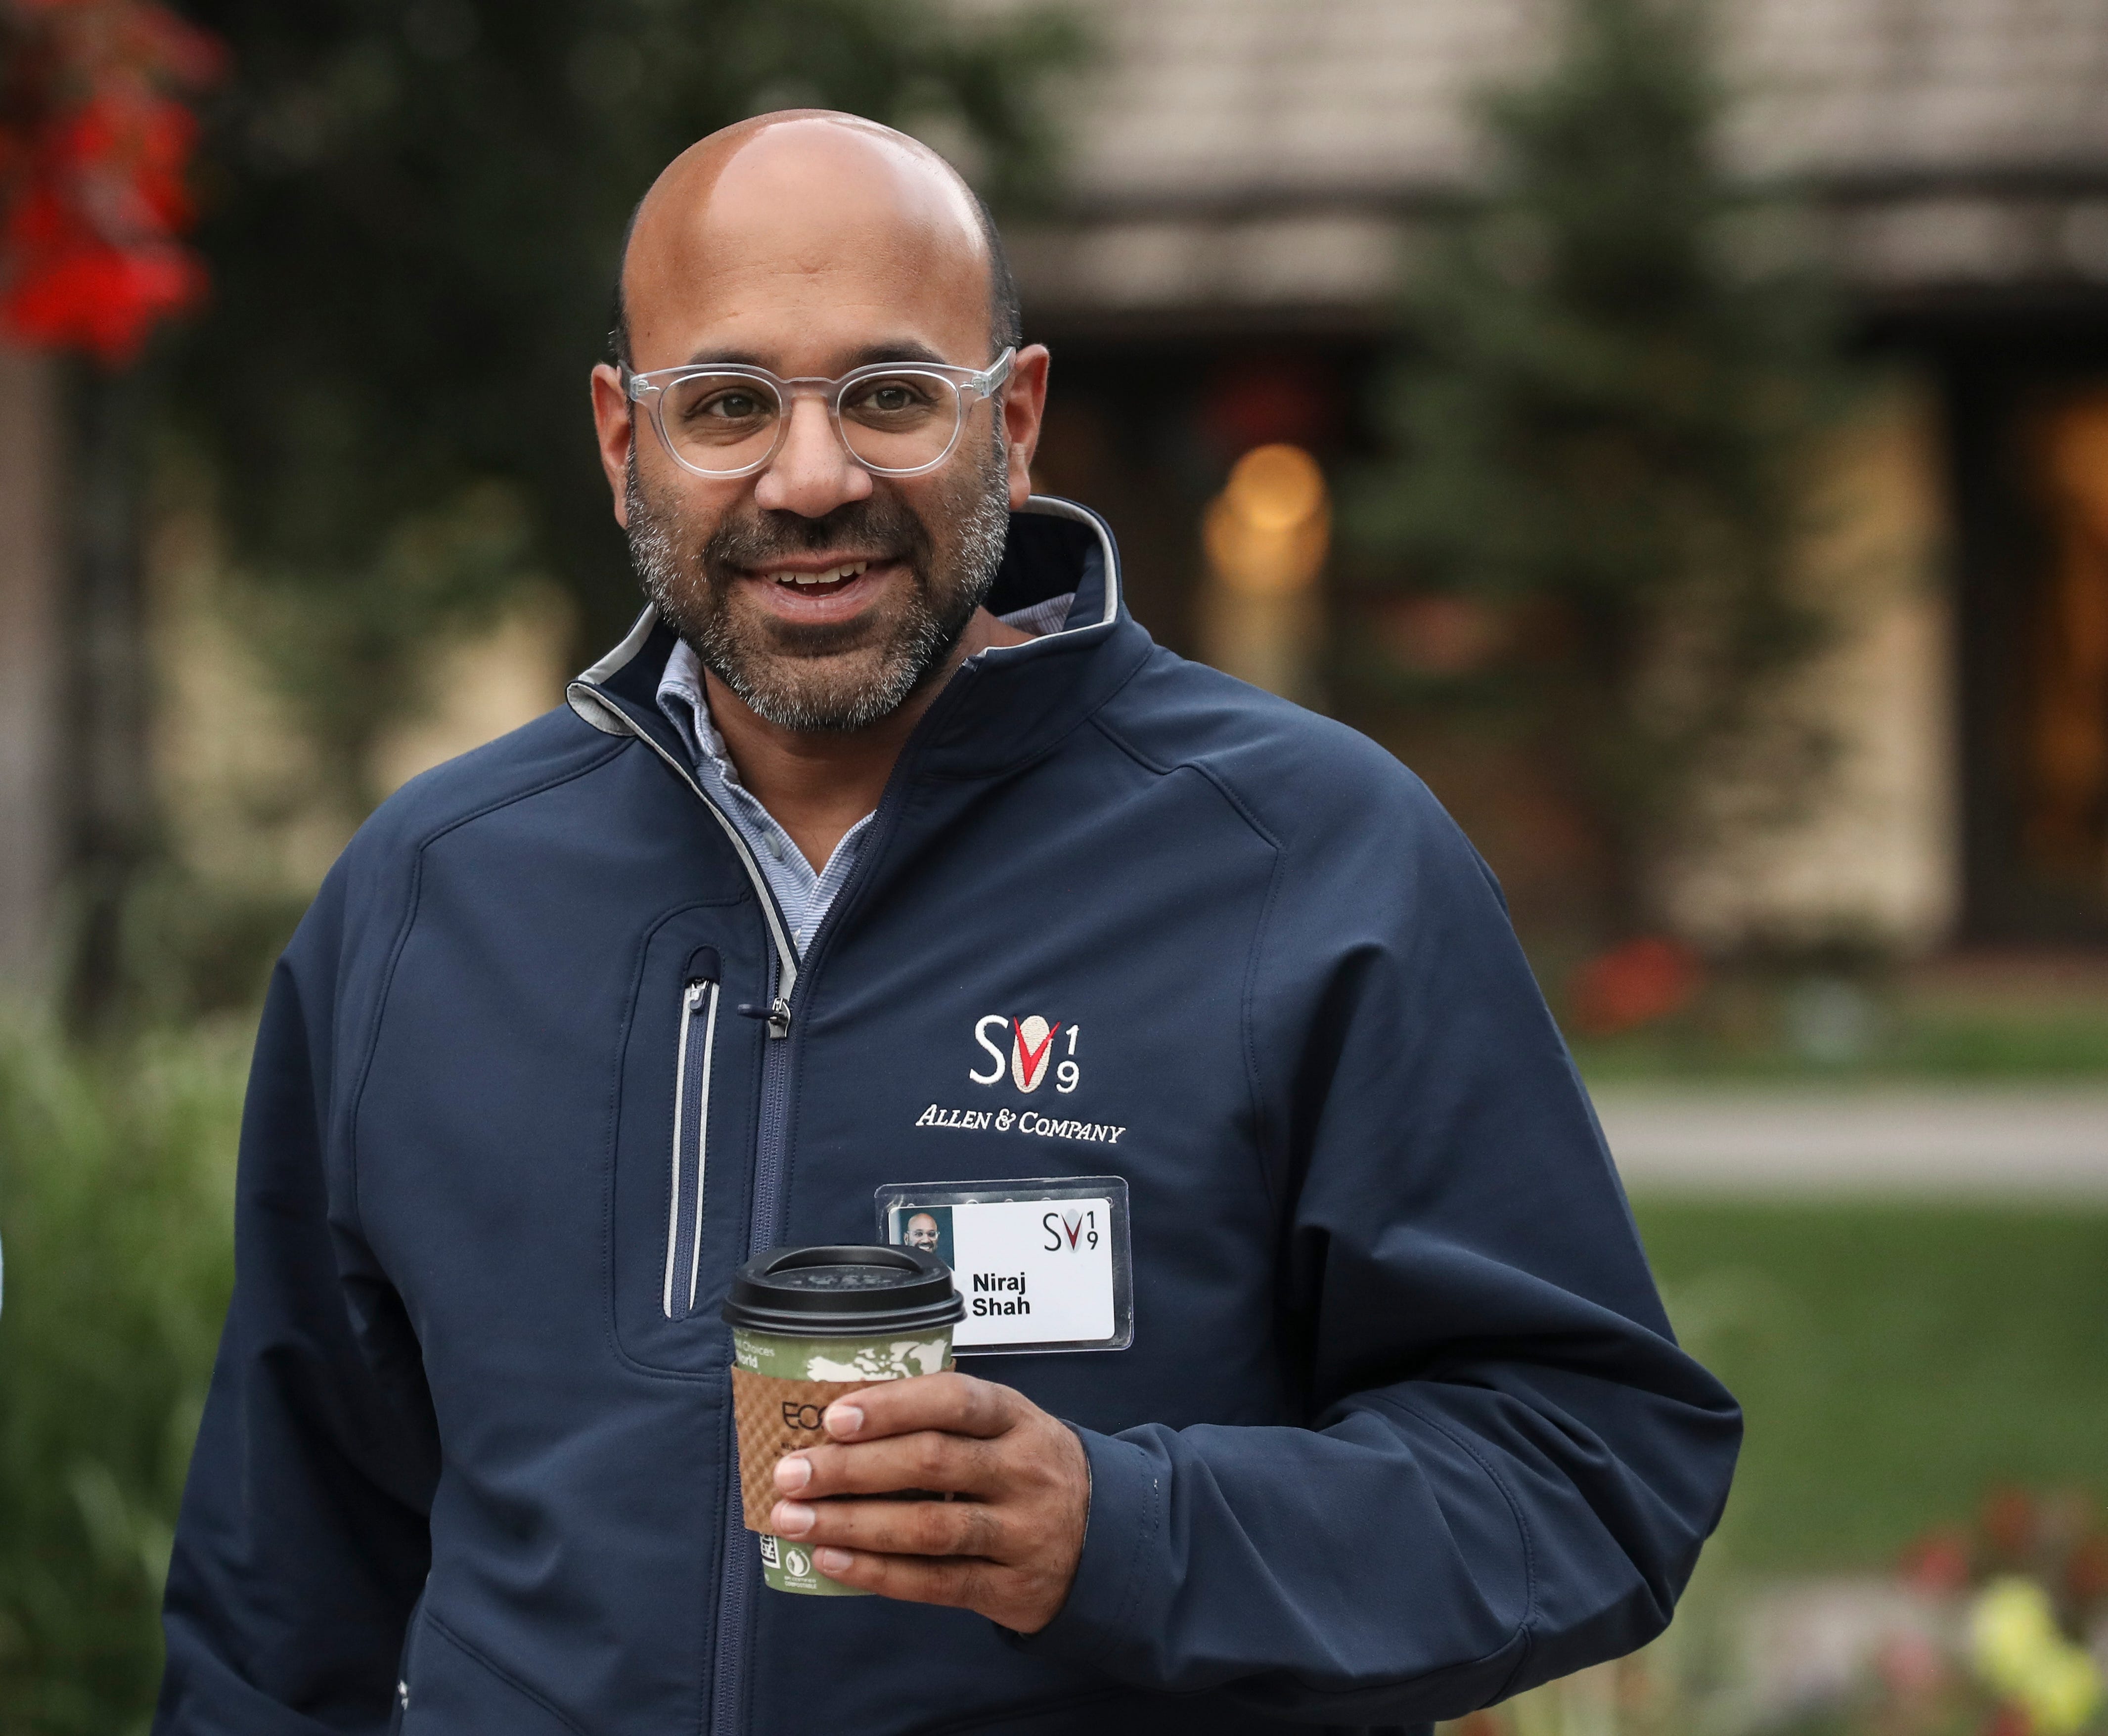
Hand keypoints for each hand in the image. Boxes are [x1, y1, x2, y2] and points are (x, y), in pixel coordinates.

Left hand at [767, 1371, 1089, 1632]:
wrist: (1106, 1539)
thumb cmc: (1028, 1469)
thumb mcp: (1007, 1428)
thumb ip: (943, 1420)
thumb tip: (839, 1422)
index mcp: (1017, 1419)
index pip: (956, 1400)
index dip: (894, 1406)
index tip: (835, 1416)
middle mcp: (1023, 1471)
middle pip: (932, 1463)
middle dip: (851, 1468)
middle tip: (791, 1472)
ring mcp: (1020, 1532)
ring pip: (928, 1528)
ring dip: (852, 1523)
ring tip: (794, 1519)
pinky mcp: (1009, 1587)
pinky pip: (935, 1582)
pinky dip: (876, 1573)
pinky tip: (830, 1560)